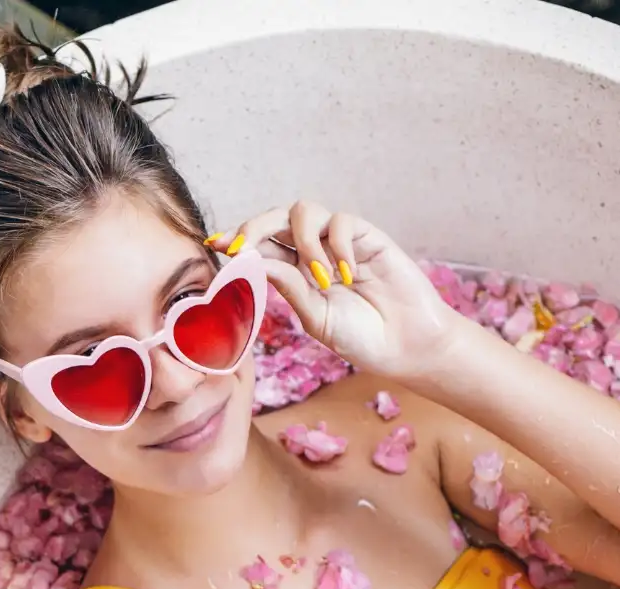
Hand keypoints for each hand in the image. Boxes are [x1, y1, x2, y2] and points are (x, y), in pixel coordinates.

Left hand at [206, 201, 459, 378]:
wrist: (406, 345)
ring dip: (302, 241)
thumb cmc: (361, 336)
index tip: (213, 244)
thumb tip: (252, 259)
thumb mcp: (314, 316)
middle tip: (241, 246)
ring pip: (304, 211)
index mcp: (293, 272)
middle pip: (275, 219)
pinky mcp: (366, 235)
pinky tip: (347, 274)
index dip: (236, 240)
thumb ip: (288, 286)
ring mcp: (338, 241)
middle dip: (253, 227)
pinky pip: (341, 222)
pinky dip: (336, 245)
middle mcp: (311, 251)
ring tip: (321, 278)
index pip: (259, 246)